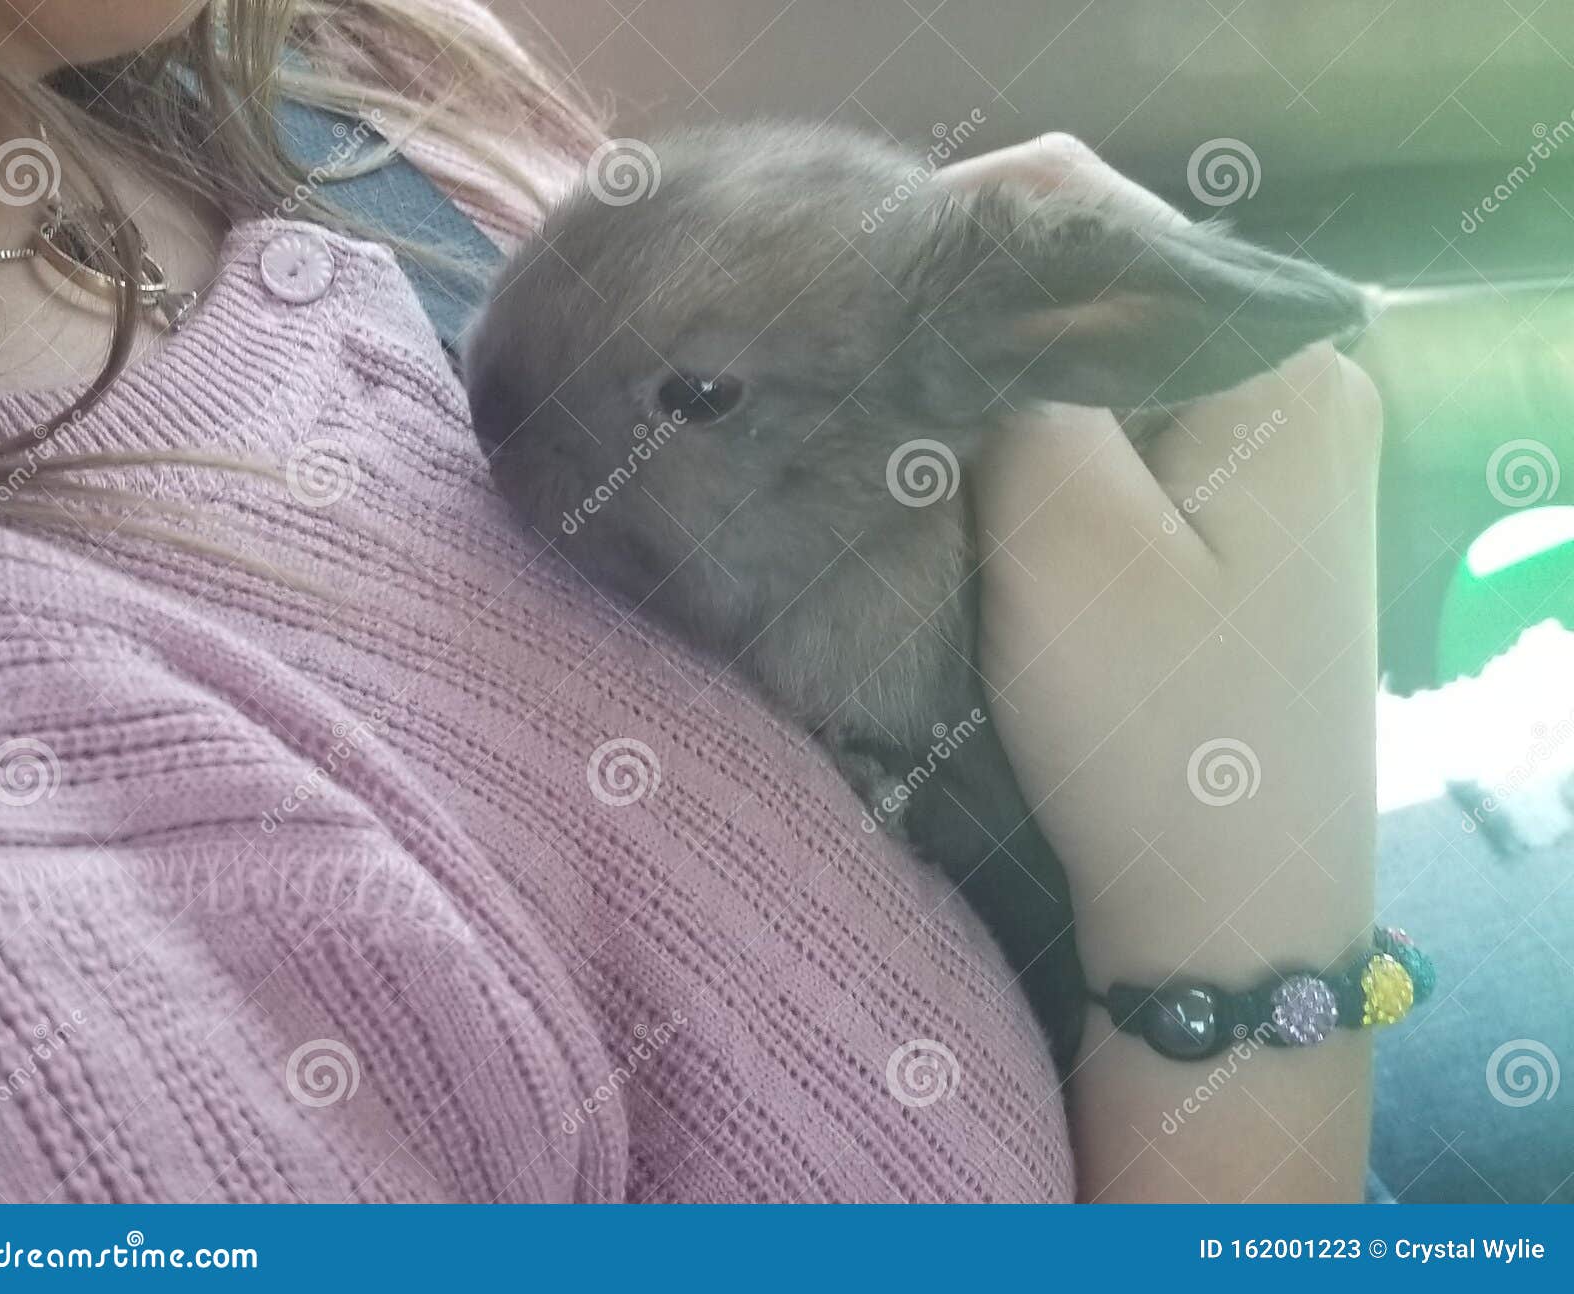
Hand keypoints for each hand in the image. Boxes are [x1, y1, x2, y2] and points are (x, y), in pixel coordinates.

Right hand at [942, 135, 1383, 1200]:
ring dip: (998, 395)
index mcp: (1276, 360)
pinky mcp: (1232, 521)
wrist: (1231, 915)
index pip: (1095, 218)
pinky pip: (1115, 440)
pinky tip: (974, 491)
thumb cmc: (1156, 730)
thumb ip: (1013, 376)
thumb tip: (956, 265)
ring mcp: (1266, 455)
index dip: (956, 238)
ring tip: (906, 433)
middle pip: (1098, 293)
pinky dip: (1036, 453)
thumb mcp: (1062, 537)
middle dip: (976, 325)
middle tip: (867, 380)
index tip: (852, 307)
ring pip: (1096, 371)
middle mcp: (1291, 382)